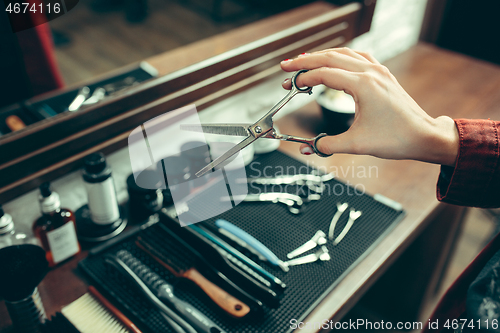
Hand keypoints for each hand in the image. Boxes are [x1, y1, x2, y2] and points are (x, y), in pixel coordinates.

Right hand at [280, 48, 458, 165]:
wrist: (423, 136)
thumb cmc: (397, 138)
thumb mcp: (356, 144)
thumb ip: (327, 144)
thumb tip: (306, 147)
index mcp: (363, 85)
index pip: (324, 74)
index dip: (303, 78)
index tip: (289, 84)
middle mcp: (370, 73)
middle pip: (330, 57)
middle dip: (305, 62)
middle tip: (287, 67)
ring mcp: (378, 71)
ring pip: (344, 54)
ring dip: (322, 56)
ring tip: (304, 61)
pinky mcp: (383, 75)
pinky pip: (358, 57)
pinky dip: (341, 56)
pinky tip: (335, 60)